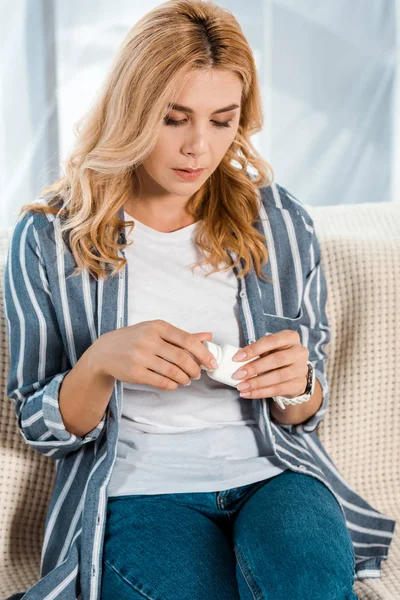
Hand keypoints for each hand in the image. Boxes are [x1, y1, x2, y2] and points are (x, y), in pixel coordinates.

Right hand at [93, 320, 216, 390]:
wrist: (105, 351)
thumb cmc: (136, 339)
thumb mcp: (157, 331)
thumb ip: (183, 336)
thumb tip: (208, 336)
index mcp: (157, 326)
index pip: (187, 340)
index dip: (203, 353)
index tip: (212, 362)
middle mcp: (148, 340)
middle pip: (182, 358)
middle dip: (195, 369)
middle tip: (197, 374)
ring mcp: (140, 356)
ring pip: (173, 372)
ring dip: (185, 379)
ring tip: (187, 379)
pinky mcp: (135, 373)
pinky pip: (161, 382)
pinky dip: (173, 385)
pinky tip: (175, 384)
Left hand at [231, 330, 308, 398]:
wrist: (294, 373)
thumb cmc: (277, 357)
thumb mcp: (270, 349)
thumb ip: (257, 352)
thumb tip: (237, 360)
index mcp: (290, 337)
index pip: (270, 341)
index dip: (253, 349)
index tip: (236, 358)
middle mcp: (299, 352)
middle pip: (276, 360)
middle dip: (254, 368)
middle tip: (237, 375)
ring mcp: (301, 369)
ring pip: (277, 377)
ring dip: (256, 383)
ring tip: (241, 386)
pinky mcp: (299, 384)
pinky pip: (278, 390)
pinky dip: (261, 393)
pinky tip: (248, 393)